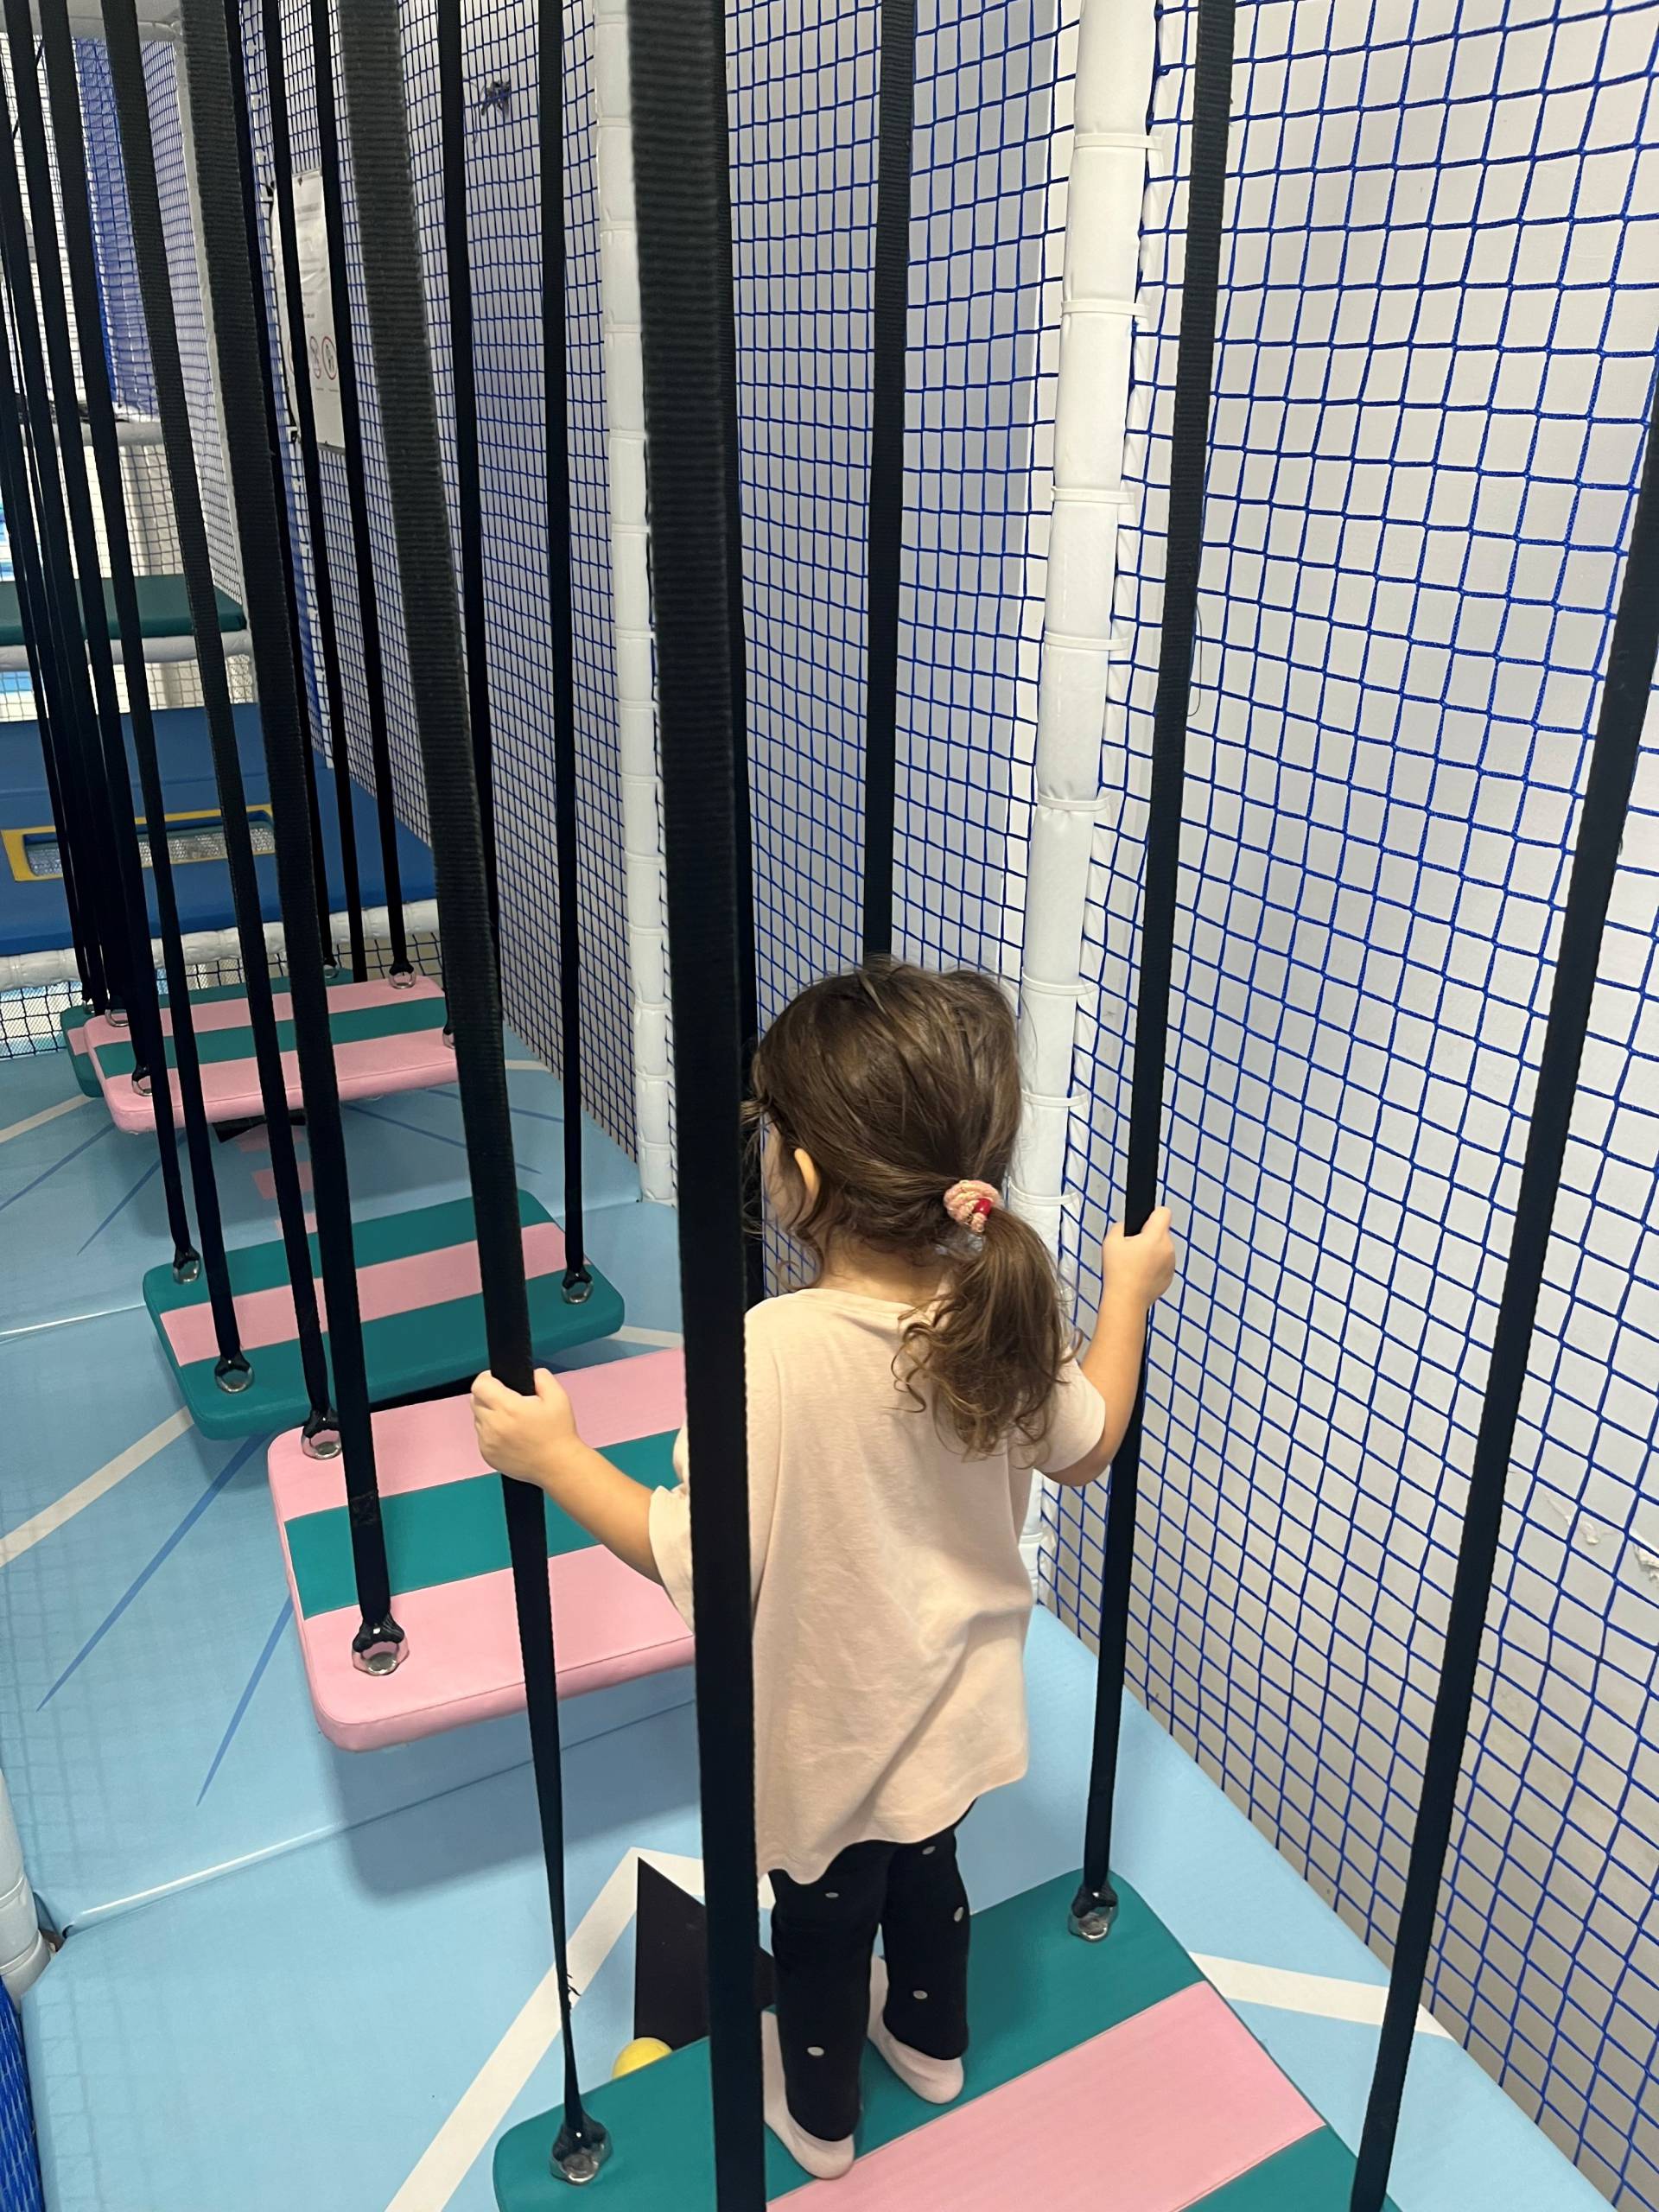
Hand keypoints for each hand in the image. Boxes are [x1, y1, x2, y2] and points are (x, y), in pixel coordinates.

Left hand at [472, 1367, 580, 1487]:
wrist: (558, 1466)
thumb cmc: (558, 1434)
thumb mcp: (558, 1397)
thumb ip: (541, 1377)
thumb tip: (529, 1373)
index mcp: (509, 1408)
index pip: (479, 1385)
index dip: (488, 1378)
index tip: (498, 1381)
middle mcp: (493, 1425)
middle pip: (475, 1400)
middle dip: (489, 1396)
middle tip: (508, 1401)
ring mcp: (488, 1442)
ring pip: (478, 1418)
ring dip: (490, 1415)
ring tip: (512, 1421)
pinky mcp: (487, 1455)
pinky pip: (481, 1436)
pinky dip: (491, 1433)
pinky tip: (510, 1436)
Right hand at [1100, 1207, 1176, 1311]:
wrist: (1126, 1300)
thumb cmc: (1119, 1272)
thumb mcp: (1110, 1241)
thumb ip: (1120, 1226)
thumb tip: (1127, 1227)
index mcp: (1155, 1236)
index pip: (1164, 1212)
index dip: (1152, 1214)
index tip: (1144, 1222)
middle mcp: (1168, 1248)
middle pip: (1161, 1232)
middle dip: (1148, 1235)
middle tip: (1131, 1248)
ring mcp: (1171, 1263)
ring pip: (1163, 1248)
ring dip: (1152, 1251)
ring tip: (1134, 1263)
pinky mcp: (1170, 1276)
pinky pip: (1163, 1263)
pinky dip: (1154, 1266)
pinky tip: (1140, 1273)